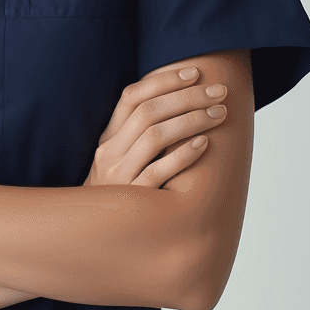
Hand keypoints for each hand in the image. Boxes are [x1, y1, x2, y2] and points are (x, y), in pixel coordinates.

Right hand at [83, 67, 227, 186]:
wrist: (89, 237)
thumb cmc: (117, 194)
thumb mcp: (119, 159)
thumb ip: (137, 135)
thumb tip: (178, 103)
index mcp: (108, 136)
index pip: (132, 95)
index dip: (163, 80)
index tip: (194, 72)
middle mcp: (109, 151)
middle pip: (148, 111)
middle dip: (187, 96)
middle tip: (219, 91)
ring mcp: (118, 175)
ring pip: (154, 136)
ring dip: (191, 120)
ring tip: (219, 114)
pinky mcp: (130, 200)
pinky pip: (157, 173)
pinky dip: (181, 156)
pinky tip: (204, 145)